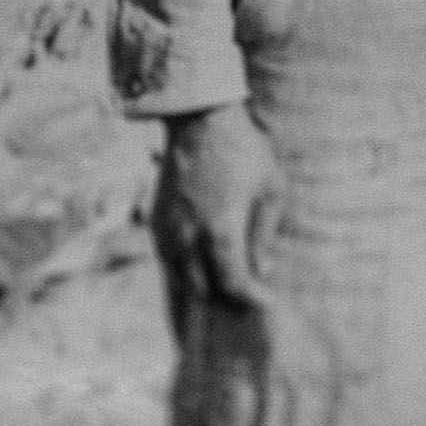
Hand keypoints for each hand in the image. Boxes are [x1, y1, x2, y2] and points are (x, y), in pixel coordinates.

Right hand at [153, 101, 277, 309]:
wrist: (200, 122)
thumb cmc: (245, 153)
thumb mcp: (271, 191)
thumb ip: (264, 235)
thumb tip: (262, 270)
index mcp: (220, 232)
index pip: (233, 284)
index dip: (251, 298)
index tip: (266, 302)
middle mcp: (188, 238)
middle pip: (204, 290)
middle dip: (226, 301)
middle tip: (246, 303)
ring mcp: (167, 231)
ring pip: (179, 281)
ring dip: (200, 292)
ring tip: (220, 298)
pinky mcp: (155, 222)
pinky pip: (167, 262)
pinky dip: (183, 275)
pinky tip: (198, 275)